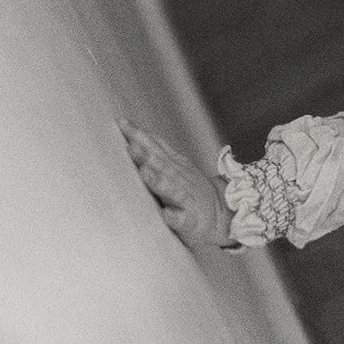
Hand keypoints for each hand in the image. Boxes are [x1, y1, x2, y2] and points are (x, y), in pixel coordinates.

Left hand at [120, 119, 235, 248]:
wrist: (222, 214)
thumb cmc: (192, 191)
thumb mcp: (179, 165)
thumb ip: (159, 151)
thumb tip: (137, 135)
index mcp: (174, 165)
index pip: (154, 146)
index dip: (139, 135)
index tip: (121, 122)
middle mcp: (179, 179)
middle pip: (161, 165)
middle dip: (147, 156)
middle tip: (130, 145)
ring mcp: (185, 199)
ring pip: (172, 189)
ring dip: (159, 181)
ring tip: (145, 173)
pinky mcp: (190, 221)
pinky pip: (182, 219)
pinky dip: (174, 217)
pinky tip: (166, 214)